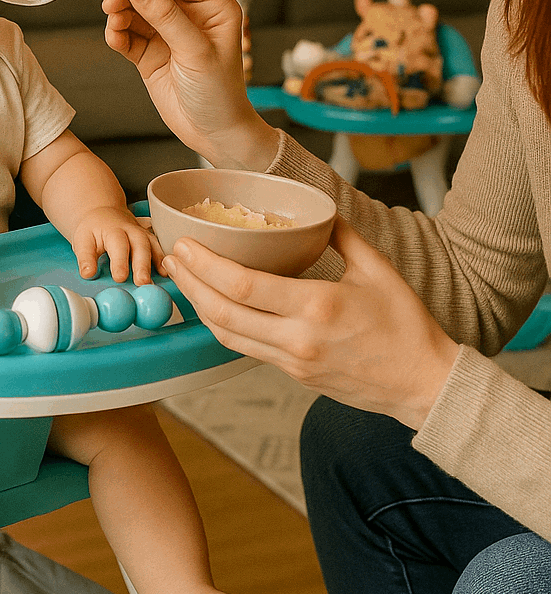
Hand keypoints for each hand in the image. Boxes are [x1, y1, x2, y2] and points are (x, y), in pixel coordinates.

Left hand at [73, 206, 162, 283]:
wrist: (103, 214)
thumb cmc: (93, 230)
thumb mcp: (83, 241)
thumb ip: (85, 257)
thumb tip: (88, 273)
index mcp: (113, 230)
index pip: (117, 245)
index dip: (119, 261)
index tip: (119, 277)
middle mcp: (131, 230)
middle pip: (140, 244)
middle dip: (142, 264)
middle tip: (142, 282)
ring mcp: (142, 234)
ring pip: (153, 245)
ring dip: (157, 262)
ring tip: (160, 278)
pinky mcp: (149, 240)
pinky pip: (159, 247)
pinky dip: (164, 259)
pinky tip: (167, 273)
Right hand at [102, 0, 276, 169]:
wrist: (213, 133)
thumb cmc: (219, 93)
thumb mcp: (196, 52)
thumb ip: (166, 18)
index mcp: (214, 6)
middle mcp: (190, 15)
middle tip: (111, 1)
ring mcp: (168, 34)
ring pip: (137, 10)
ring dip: (120, 13)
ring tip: (113, 23)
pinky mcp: (151, 53)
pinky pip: (129, 35)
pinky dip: (118, 34)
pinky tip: (115, 39)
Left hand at [162, 216, 458, 430]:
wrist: (422, 383)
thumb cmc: (407, 326)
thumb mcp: (378, 270)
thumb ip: (342, 236)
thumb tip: (317, 210)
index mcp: (317, 306)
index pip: (242, 285)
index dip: (204, 265)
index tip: (184, 245)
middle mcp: (297, 338)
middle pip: (221, 312)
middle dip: (188, 284)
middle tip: (170, 258)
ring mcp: (292, 361)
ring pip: (226, 335)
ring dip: (198, 307)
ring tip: (182, 279)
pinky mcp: (292, 375)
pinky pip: (245, 348)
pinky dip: (222, 325)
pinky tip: (212, 305)